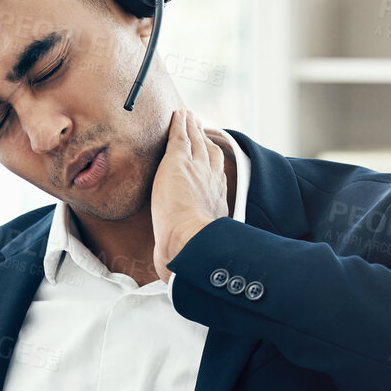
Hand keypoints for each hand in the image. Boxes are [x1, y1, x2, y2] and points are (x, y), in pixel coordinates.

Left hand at [151, 110, 229, 282]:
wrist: (192, 243)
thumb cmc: (193, 254)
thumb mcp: (197, 250)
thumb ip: (189, 252)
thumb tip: (174, 275)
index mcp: (216, 200)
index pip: (216, 175)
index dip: (213, 163)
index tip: (210, 156)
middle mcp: (211, 181)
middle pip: (209, 152)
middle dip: (205, 139)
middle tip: (200, 127)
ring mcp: (196, 170)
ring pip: (195, 141)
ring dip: (192, 127)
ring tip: (188, 117)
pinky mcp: (179, 162)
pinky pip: (180, 136)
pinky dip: (180, 124)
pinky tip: (178, 115)